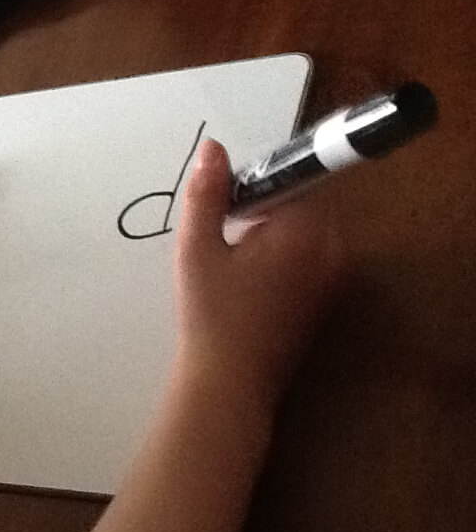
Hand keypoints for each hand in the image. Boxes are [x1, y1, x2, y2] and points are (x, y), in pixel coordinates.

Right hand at [174, 140, 341, 407]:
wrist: (230, 383)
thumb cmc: (211, 314)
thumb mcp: (197, 249)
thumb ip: (206, 194)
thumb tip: (213, 148)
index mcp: (304, 231)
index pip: (296, 176)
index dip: (260, 182)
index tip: (228, 204)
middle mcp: (332, 249)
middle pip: (303, 202)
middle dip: (266, 207)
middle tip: (225, 235)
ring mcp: (334, 277)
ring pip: (306, 230)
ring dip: (274, 232)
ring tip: (234, 263)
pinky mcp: (328, 298)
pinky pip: (310, 257)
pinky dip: (284, 257)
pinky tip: (250, 283)